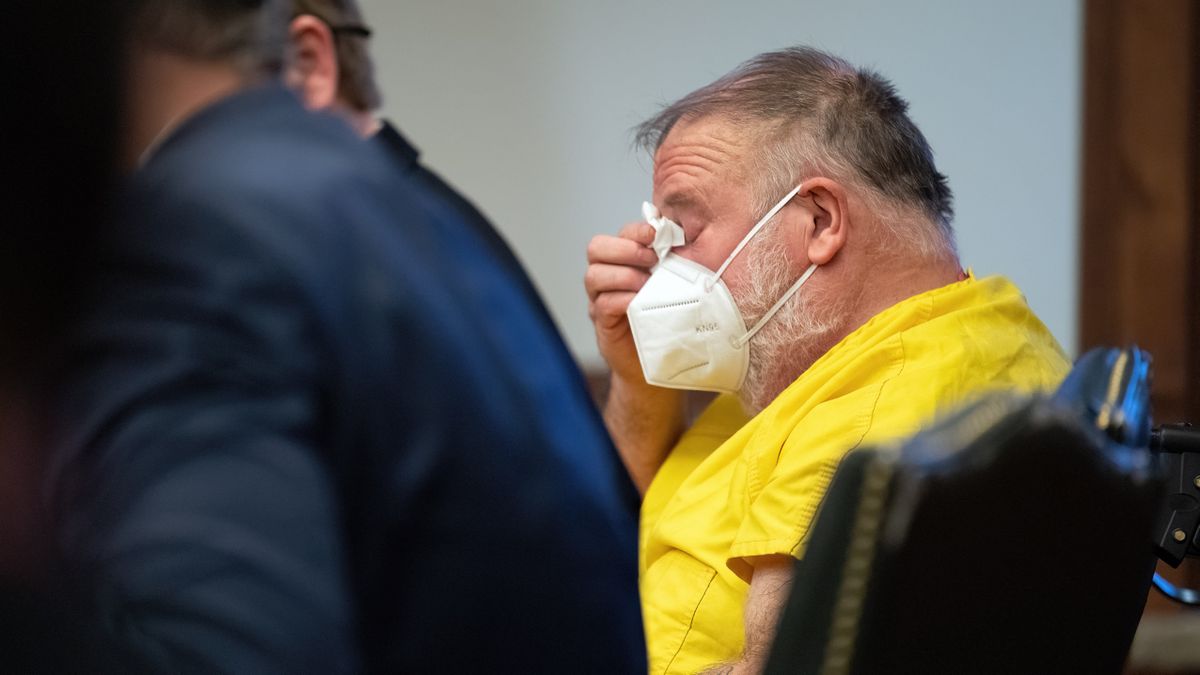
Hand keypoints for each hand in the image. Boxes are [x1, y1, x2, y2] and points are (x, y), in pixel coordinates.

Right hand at [584, 221, 659, 383]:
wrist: (658, 358)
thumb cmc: (666, 315)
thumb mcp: (670, 283)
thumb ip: (670, 261)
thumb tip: (684, 238)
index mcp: (624, 261)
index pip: (619, 234)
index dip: (635, 231)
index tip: (655, 235)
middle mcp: (606, 276)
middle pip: (596, 248)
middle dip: (625, 249)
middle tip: (652, 260)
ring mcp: (600, 299)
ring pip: (594, 275)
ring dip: (624, 275)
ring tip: (647, 284)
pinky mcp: (602, 322)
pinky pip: (603, 304)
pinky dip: (622, 299)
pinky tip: (639, 302)